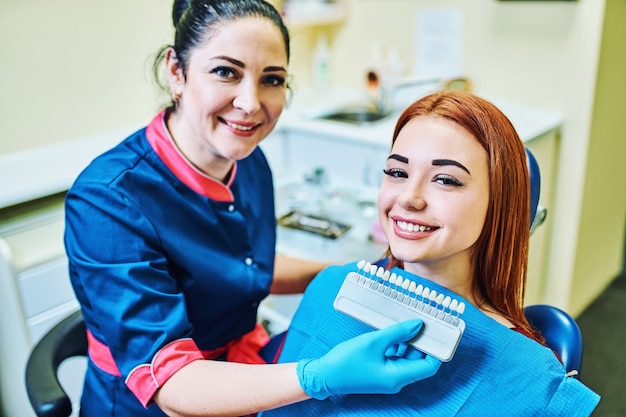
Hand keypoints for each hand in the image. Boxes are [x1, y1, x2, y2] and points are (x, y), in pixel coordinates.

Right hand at [296, 319, 441, 399]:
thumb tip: (418, 325)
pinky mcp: (380, 370)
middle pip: (419, 360)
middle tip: (425, 321)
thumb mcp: (374, 342)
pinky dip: (398, 344)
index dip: (437, 349)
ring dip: (409, 341)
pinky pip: (396, 357)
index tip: (440, 332)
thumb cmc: (346, 361)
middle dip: (423, 341)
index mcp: (398, 377)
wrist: (324, 375)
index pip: (429, 365)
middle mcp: (396, 379)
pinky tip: (394, 329)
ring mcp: (388, 375)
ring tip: (409, 321)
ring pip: (407, 357)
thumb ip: (397, 332)